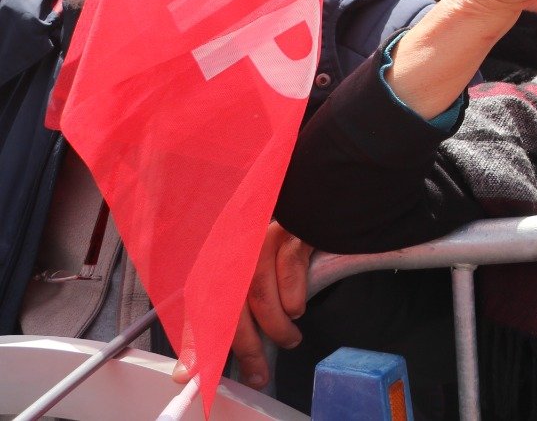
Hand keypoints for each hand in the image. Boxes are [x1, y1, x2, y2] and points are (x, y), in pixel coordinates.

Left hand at [172, 222, 311, 387]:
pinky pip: (290, 276)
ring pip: (262, 298)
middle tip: (257, 374)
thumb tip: (201, 360)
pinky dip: (295, 299)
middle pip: (231, 309)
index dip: (193, 342)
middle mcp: (234, 252)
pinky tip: (297, 307)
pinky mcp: (292, 236)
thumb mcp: (244, 275)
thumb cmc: (272, 247)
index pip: (199, 308)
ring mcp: (262, 242)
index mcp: (216, 263)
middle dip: (246, 348)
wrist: (308, 203)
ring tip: (290, 339)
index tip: (187, 374)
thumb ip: (226, 314)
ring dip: (278, 328)